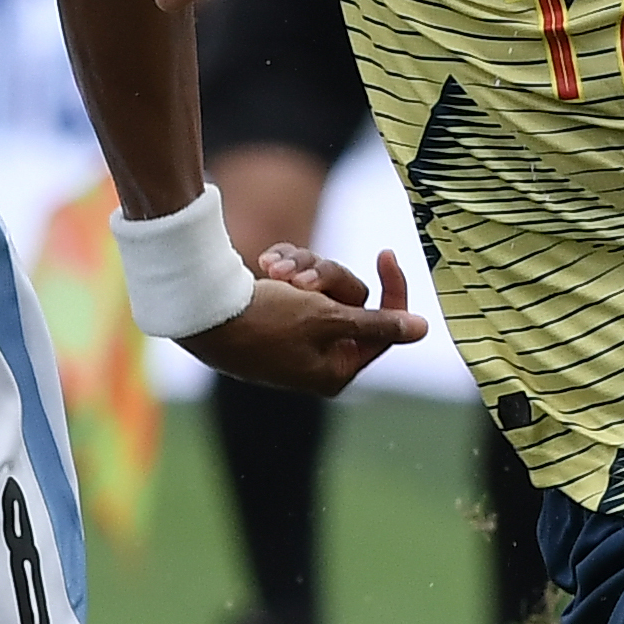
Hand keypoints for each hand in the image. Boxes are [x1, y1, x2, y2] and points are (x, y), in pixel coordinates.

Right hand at [185, 243, 429, 396]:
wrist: (199, 313)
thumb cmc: (264, 322)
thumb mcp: (327, 319)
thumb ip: (378, 324)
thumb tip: (424, 330)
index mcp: (335, 369)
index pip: (383, 326)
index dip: (391, 290)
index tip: (387, 254)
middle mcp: (318, 355)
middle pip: (350, 299)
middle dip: (327, 276)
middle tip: (298, 277)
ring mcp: (295, 335)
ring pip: (323, 284)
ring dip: (301, 268)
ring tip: (272, 268)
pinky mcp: (274, 314)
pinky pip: (296, 280)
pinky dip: (283, 267)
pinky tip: (263, 264)